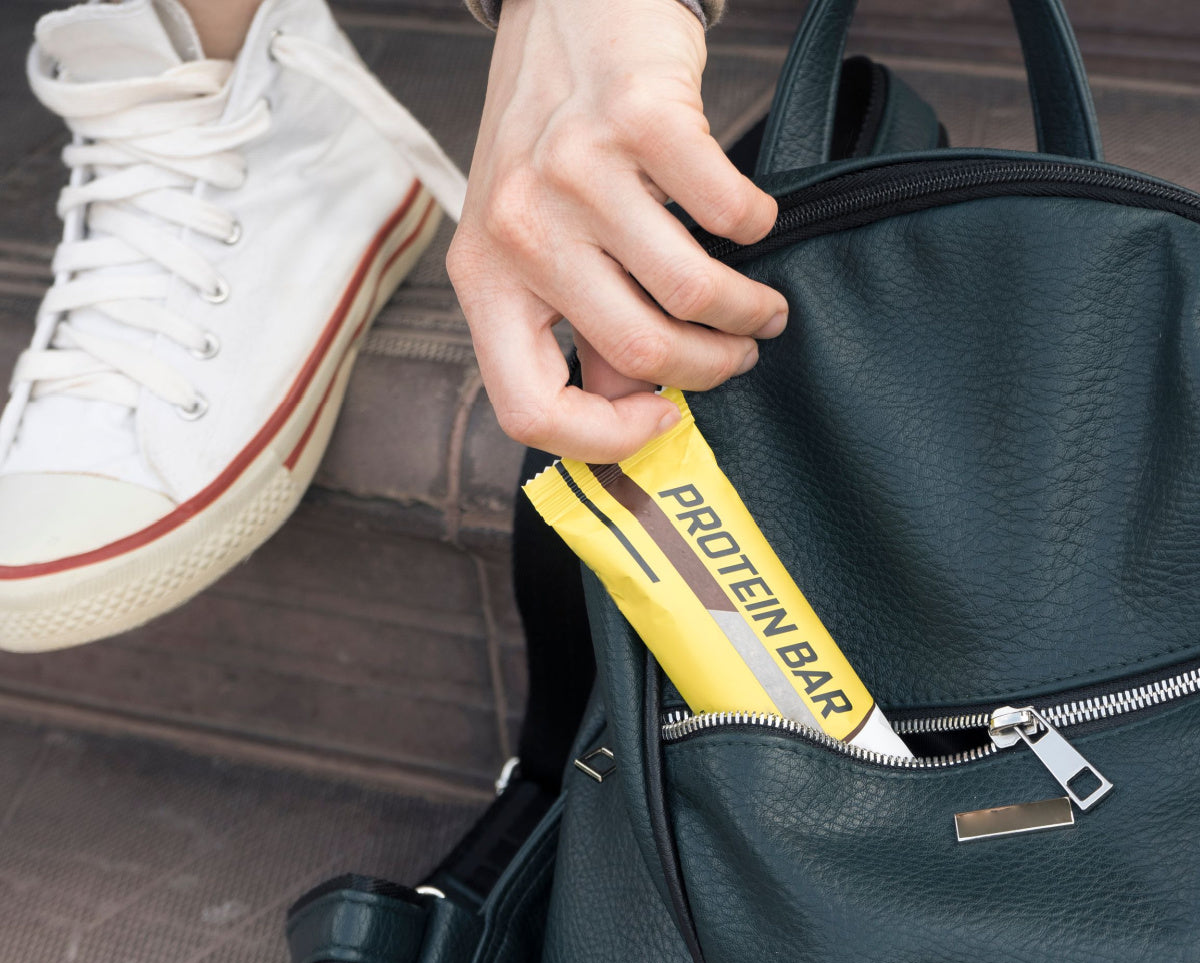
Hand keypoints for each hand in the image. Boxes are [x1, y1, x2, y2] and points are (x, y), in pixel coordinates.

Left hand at [447, 0, 786, 461]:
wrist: (565, 6)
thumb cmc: (550, 138)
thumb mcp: (532, 243)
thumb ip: (573, 329)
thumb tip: (634, 401)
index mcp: (484, 278)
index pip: (527, 409)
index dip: (602, 439)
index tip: (657, 415)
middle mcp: (519, 230)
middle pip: (637, 352)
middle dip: (710, 368)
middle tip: (738, 355)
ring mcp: (576, 172)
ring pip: (691, 293)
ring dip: (748, 312)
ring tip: (760, 307)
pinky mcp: (639, 121)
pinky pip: (730, 215)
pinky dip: (759, 229)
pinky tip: (752, 225)